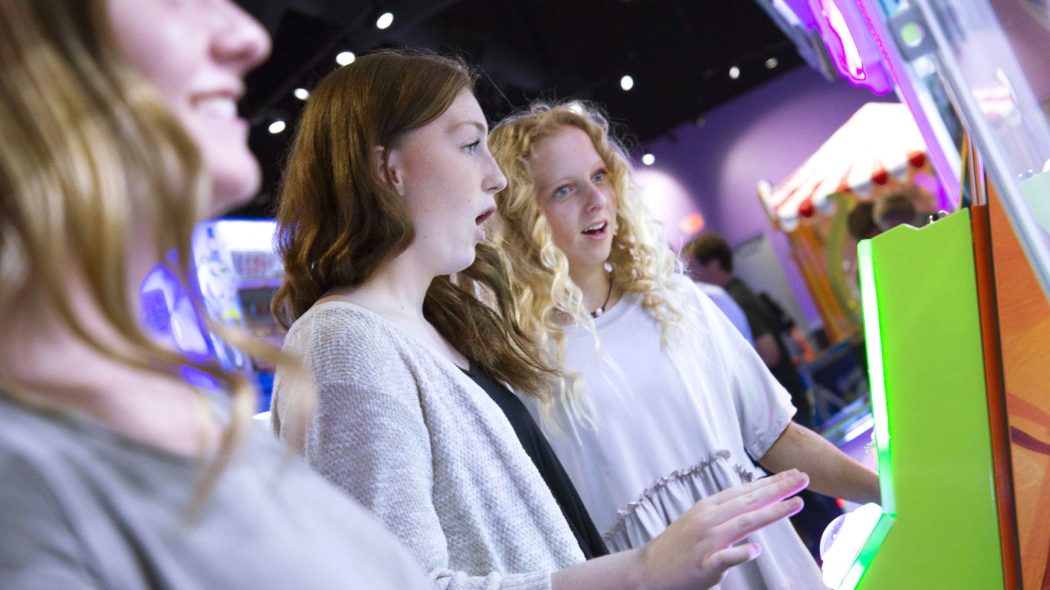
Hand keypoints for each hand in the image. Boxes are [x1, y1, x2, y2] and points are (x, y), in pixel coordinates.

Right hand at [637, 469, 807, 589]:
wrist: (649, 569)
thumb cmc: (679, 546)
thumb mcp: (700, 520)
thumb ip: (725, 512)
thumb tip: (754, 504)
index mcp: (708, 506)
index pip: (745, 491)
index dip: (770, 482)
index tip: (793, 475)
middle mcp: (708, 519)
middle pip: (749, 501)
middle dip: (778, 489)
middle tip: (803, 478)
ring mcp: (706, 540)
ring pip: (743, 523)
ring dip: (771, 513)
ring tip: (796, 504)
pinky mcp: (704, 564)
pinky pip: (725, 558)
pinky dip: (741, 552)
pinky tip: (757, 548)